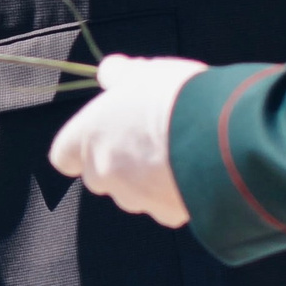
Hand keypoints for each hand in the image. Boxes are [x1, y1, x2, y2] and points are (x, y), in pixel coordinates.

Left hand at [47, 54, 208, 226]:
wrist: (221, 135)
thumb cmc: (175, 97)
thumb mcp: (145, 73)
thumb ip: (120, 74)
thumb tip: (108, 71)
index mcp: (87, 136)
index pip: (63, 155)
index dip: (80, 148)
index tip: (103, 136)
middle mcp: (102, 172)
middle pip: (99, 175)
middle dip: (120, 164)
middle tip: (150, 140)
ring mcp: (133, 197)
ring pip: (133, 193)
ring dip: (147, 180)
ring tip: (178, 153)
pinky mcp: (164, 214)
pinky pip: (164, 206)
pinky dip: (174, 195)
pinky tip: (194, 172)